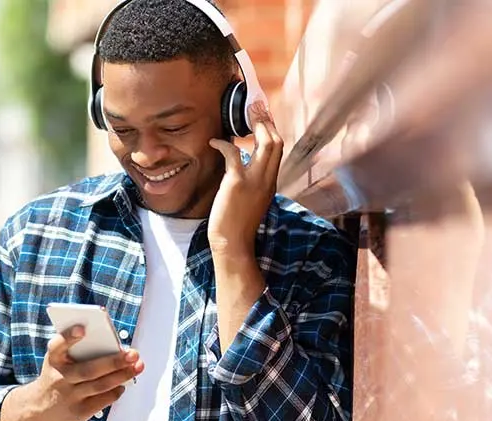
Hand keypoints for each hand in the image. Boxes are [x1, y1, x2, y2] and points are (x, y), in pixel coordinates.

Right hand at [33, 325, 144, 420]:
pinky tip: (124, 383)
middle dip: (114, 362)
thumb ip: (77, 350)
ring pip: (100, 386)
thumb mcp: (59, 359)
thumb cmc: (59, 374)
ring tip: (138, 366)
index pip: (57, 346)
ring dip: (122, 376)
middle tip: (133, 354)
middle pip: (89, 370)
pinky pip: (103, 401)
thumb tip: (113, 346)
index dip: (69, 337)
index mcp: (53, 360)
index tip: (83, 328)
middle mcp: (59, 379)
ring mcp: (68, 397)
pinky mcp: (78, 412)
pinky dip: (116, 391)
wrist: (41, 407)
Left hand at [208, 101, 283, 257]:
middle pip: (276, 142)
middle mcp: (267, 180)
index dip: (271, 131)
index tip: (263, 117)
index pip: (277, 151)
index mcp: (270, 183)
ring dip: (255, 125)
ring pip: (266, 144)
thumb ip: (251, 183)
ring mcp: (255, 181)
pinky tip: (213, 141)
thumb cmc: (237, 225)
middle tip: (256, 106)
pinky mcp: (237, 183)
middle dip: (267, 121)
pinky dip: (223, 144)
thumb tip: (240, 167)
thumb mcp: (250, 201)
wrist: (233, 243)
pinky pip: (234, 154)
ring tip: (245, 113)